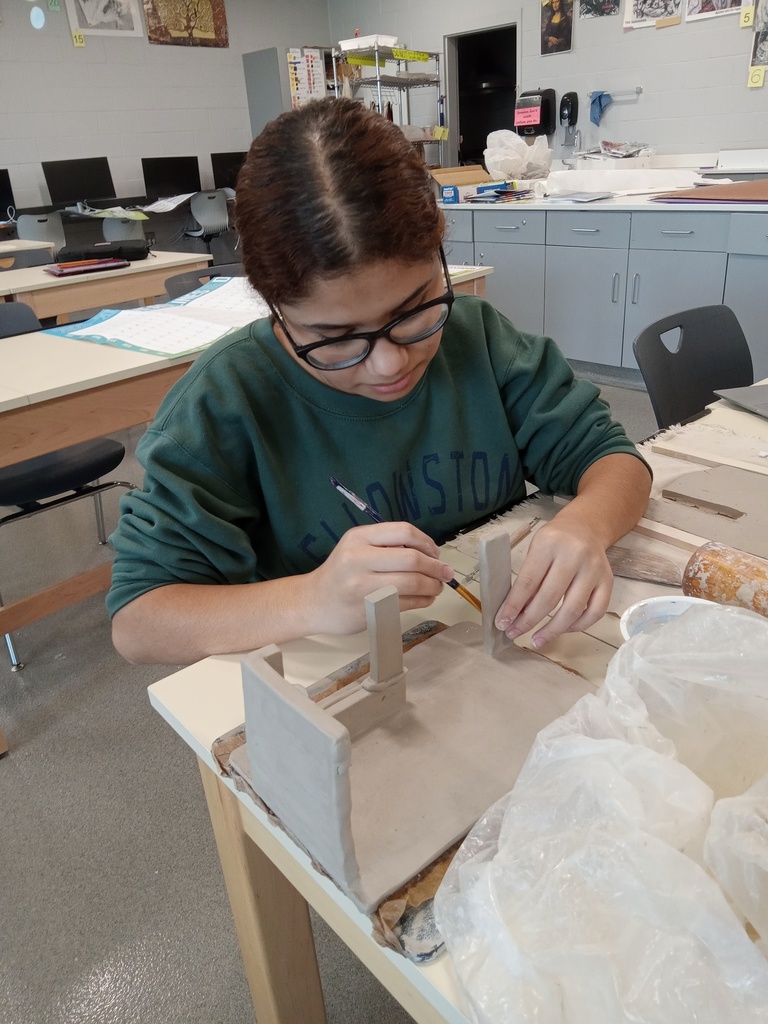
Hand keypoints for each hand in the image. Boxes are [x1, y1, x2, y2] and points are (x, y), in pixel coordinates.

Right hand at [303, 523, 453, 634]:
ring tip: (437, 587)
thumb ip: (386, 545)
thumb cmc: (340, 574)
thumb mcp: (355, 548)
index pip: (402, 531)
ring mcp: (363, 586)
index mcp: (358, 538)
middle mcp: (358, 559)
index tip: (436, 553)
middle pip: (411, 559)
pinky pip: (406, 603)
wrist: (313, 602)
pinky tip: (426, 598)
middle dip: (435, 567)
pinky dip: (423, 600)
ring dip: (432, 585)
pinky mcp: (368, 609)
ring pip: (411, 583)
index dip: (426, 542)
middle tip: (445, 573)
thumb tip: (429, 552)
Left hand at [494, 518, 613, 647]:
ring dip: (552, 630)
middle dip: (528, 621)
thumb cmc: (554, 541)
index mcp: (549, 544)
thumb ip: (527, 579)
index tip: (502, 622)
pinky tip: (562, 629)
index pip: (528, 581)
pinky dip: (577, 626)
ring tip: (537, 640)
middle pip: (549, 598)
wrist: (585, 527)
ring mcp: (594, 569)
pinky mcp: (608, 581)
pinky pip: (594, 612)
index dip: (514, 606)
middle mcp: (575, 555)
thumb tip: (515, 613)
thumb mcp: (535, 550)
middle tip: (514, 633)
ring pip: (573, 609)